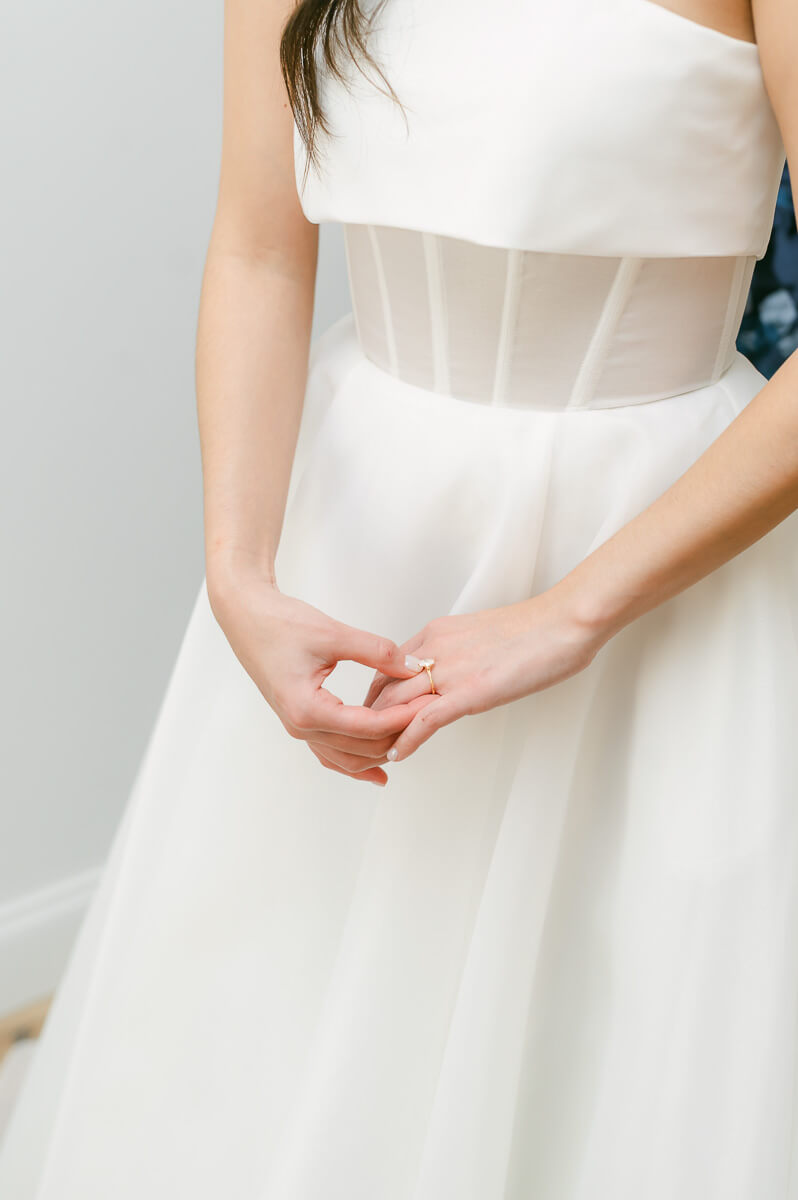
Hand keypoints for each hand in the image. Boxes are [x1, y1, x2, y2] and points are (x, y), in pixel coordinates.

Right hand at [209, 567, 425, 784]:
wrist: (247, 616)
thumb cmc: (280, 623)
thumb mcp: (334, 634)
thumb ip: (377, 652)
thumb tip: (414, 667)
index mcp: (308, 709)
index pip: (368, 726)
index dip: (404, 716)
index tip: (430, 703)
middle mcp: (301, 726)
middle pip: (362, 748)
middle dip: (399, 733)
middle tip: (431, 713)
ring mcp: (298, 727)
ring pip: (347, 758)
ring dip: (381, 751)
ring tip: (414, 737)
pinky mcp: (300, 720)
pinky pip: (331, 753)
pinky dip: (356, 762)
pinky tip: (379, 770)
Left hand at [362, 587, 605, 761]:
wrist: (565, 621)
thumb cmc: (536, 629)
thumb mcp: (483, 635)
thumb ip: (460, 654)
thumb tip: (456, 674)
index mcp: (437, 634)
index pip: (388, 668)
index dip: (376, 696)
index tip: (372, 715)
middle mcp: (435, 649)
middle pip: (384, 688)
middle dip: (369, 718)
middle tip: (362, 744)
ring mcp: (451, 671)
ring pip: (398, 705)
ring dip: (382, 734)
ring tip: (373, 756)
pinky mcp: (471, 692)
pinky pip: (426, 720)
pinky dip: (406, 740)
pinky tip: (397, 755)